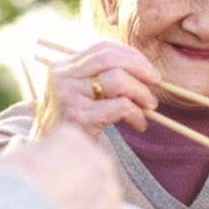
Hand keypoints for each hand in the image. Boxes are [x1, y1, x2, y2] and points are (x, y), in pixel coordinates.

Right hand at [3, 123, 124, 208]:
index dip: (53, 172)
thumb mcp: (10, 162)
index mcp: (70, 138)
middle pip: (89, 178)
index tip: (40, 187)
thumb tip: (29, 164)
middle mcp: (97, 159)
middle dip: (74, 194)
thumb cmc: (6, 189)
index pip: (68, 151)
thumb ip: (28, 160)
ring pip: (99, 207)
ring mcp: (110, 192)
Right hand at [33, 41, 160, 139]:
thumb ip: (99, 77)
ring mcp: (68, 97)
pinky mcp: (79, 118)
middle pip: (109, 58)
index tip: (148, 69)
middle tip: (155, 82)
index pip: (101, 48)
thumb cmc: (72, 125)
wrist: (53, 159)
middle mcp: (61, 78)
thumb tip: (141, 68)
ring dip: (141, 92)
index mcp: (62, 67)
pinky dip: (136, 114)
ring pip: (117, 79)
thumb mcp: (79, 94)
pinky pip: (120, 106)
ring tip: (149, 106)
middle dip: (139, 68)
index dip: (130, 55)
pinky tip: (138, 124)